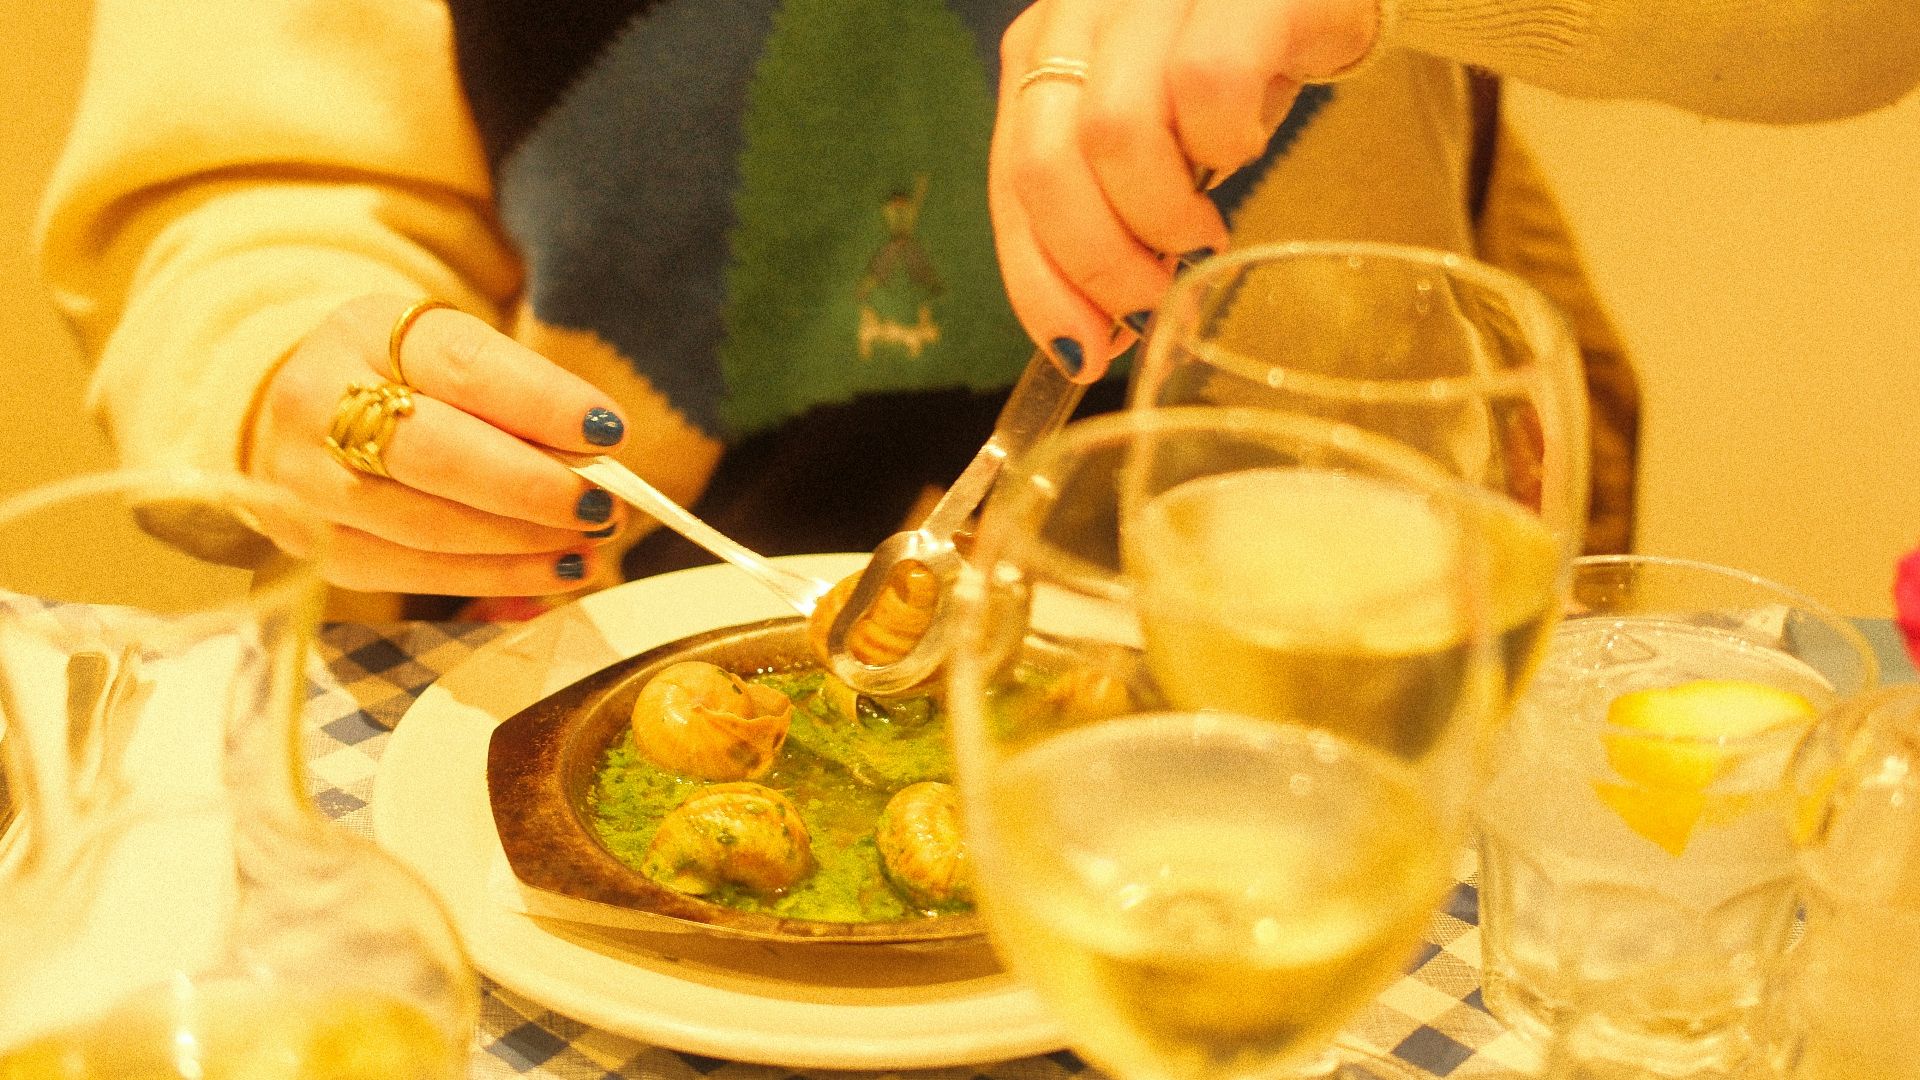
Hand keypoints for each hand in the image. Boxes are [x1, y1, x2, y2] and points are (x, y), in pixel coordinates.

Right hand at [245, 294, 632, 596]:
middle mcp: (317, 401)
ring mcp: (303, 481)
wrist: (312, 413)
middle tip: (601, 505)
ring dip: (521, 544)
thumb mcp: (456, 356)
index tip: (610, 431)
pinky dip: (492, 581)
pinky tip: (550, 576)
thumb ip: (519, 398)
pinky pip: (410, 576)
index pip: (464, 366)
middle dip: (531, 488)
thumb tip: (598, 453)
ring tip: (588, 545)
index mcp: (365, 331)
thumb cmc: (411, 383)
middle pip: (435, 455)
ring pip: (424, 527)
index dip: (542, 403)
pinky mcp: (309, 547)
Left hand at [990, 0, 1377, 381]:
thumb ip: (1104, 212)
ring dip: (1162, 215)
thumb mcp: (1152, 139)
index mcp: (1042, 48)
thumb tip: (1087, 335)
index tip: (1079, 351)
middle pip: (1045, 167)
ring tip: (1202, 232)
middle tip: (1151, 300)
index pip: (1010, 183)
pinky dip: (1226, 145)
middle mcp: (1080, 10)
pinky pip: (1207, 88)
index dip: (1038, 281)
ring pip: (1115, 133)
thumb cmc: (1234, 70)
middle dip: (1097, 264)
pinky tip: (1245, 148)